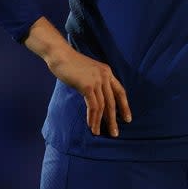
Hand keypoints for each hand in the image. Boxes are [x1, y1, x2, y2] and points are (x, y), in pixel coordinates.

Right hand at [24, 17, 130, 136]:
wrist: (60, 55)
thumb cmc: (70, 64)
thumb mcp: (88, 71)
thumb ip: (95, 82)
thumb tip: (96, 98)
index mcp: (107, 72)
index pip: (120, 91)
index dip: (124, 106)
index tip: (127, 119)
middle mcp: (105, 76)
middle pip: (113, 101)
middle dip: (114, 119)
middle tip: (115, 133)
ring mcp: (97, 80)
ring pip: (103, 106)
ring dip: (101, 121)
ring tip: (99, 133)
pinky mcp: (88, 86)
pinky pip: (93, 106)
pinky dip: (92, 118)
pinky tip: (91, 126)